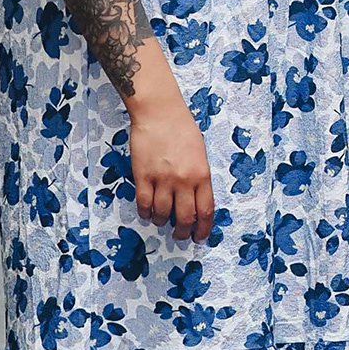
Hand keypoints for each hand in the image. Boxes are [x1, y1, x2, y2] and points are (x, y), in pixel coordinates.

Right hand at [127, 96, 216, 241]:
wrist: (159, 112)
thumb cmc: (182, 129)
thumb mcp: (200, 154)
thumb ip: (199, 178)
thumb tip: (194, 201)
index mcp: (202, 175)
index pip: (205, 211)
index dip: (203, 229)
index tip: (199, 237)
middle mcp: (184, 180)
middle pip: (184, 218)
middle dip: (182, 232)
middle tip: (179, 235)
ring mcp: (162, 179)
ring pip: (162, 214)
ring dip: (162, 222)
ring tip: (161, 221)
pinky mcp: (143, 176)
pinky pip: (144, 203)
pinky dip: (145, 213)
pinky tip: (147, 212)